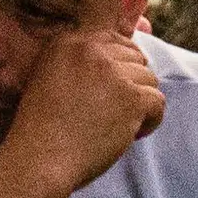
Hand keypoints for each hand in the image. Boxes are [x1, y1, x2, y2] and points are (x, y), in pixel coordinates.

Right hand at [0, 28, 164, 197]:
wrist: (40, 158)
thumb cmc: (42, 128)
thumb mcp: (49, 78)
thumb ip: (78, 62)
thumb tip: (123, 55)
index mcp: (67, 42)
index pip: (113, 38)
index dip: (120, 62)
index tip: (116, 86)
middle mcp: (91, 50)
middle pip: (135, 57)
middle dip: (131, 82)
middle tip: (117, 109)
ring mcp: (114, 73)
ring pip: (149, 79)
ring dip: (140, 103)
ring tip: (121, 124)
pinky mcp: (132, 98)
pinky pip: (158, 101)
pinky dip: (150, 120)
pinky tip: (132, 134)